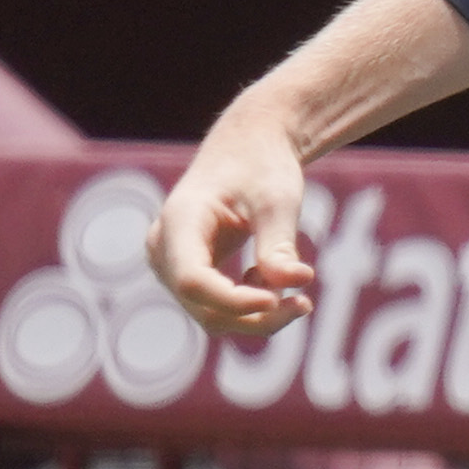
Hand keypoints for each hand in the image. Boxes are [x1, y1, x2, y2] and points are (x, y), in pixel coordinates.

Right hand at [149, 108, 316, 340]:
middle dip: (256, 317)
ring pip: (211, 315)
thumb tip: (296, 282)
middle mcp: (164, 250)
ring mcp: (172, 266)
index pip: (193, 280)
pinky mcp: (189, 275)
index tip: (278, 300)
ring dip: (257, 316)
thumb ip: (280, 242)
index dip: (234, 301)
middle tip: (305, 305)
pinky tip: (274, 278)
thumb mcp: (276, 199)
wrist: (247, 151)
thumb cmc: (261, 167)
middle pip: (204, 307)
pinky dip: (253, 305)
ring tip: (297, 290)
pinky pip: (218, 308)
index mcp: (178, 222)